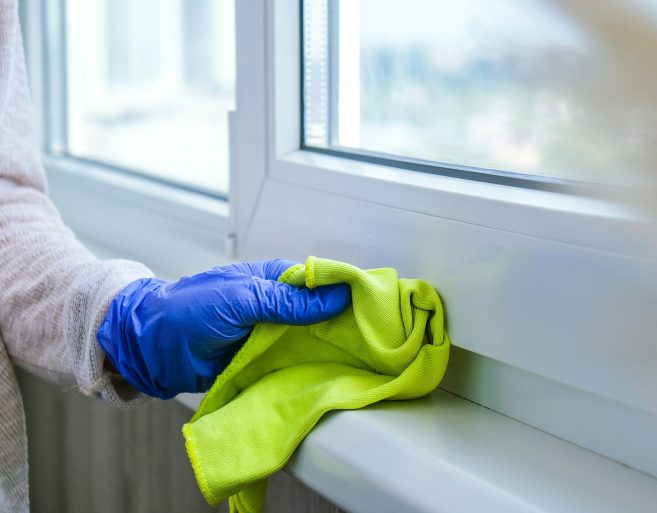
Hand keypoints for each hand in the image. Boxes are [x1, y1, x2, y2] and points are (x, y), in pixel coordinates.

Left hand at [96, 259, 350, 398]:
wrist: (149, 349)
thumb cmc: (188, 311)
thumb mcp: (240, 300)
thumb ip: (286, 301)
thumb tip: (336, 295)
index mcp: (273, 279)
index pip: (320, 281)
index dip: (344, 292)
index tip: (374, 307)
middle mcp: (277, 305)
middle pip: (321, 313)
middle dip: (344, 324)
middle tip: (376, 340)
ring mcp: (271, 335)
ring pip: (311, 340)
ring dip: (330, 349)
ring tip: (364, 361)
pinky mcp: (264, 362)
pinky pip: (293, 363)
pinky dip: (310, 369)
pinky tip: (333, 376)